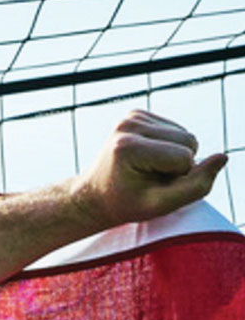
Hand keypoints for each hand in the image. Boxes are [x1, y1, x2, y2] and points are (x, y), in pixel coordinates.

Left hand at [70, 110, 226, 227]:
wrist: (96, 194)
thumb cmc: (127, 203)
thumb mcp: (161, 205)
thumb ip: (197, 186)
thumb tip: (223, 157)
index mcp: (128, 146)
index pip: (185, 157)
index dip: (178, 177)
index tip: (151, 185)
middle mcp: (128, 124)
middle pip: (190, 141)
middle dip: (179, 165)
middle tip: (151, 178)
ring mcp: (131, 116)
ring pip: (186, 135)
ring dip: (176, 156)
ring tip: (149, 169)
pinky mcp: (137, 114)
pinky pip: (178, 130)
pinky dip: (170, 147)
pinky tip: (148, 158)